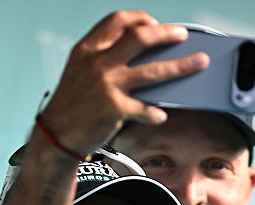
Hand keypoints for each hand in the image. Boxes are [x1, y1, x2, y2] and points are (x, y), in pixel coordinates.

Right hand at [38, 10, 208, 154]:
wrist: (56, 135)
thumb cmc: (70, 105)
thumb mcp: (79, 70)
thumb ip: (102, 56)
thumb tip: (137, 49)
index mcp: (87, 49)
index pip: (117, 20)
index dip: (139, 18)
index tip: (154, 22)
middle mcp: (97, 63)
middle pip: (140, 38)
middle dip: (167, 33)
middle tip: (182, 34)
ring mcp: (107, 85)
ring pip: (153, 71)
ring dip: (181, 66)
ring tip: (198, 63)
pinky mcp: (114, 109)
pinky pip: (145, 108)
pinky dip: (155, 113)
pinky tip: (160, 115)